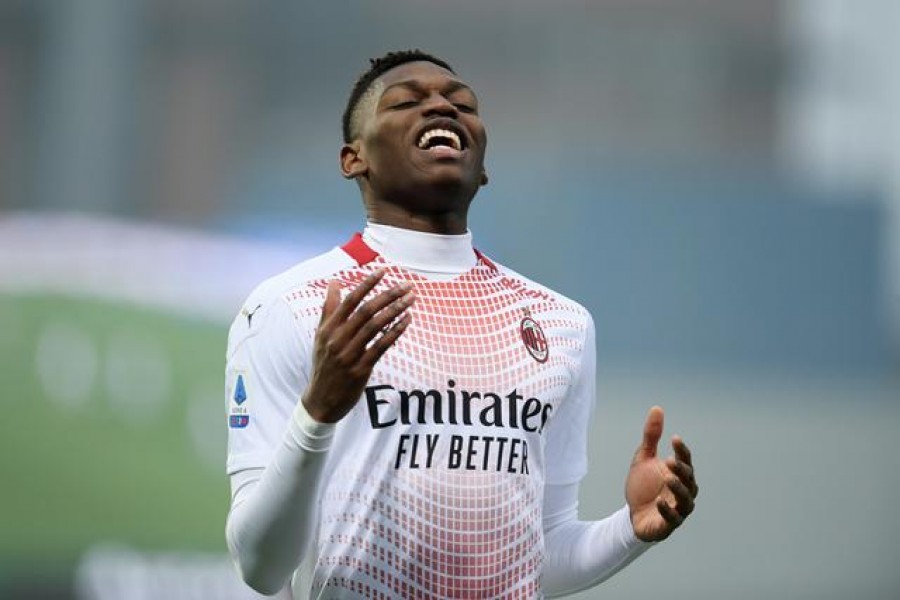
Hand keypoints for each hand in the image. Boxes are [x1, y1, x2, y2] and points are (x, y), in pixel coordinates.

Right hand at [302, 269, 414, 422]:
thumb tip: (335, 282)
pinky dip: (395, 331)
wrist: (321, 400)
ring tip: (411, 299)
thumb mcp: (321, 336)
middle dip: (388, 295)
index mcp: (328, 329)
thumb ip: (329, 308)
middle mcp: (337, 339)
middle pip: (366, 311)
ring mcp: (349, 354)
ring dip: (395, 310)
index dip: (367, 284)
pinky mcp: (360, 369)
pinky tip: (407, 320)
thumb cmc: (324, 364)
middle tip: (407, 285)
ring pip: (375, 326)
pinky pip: (381, 346)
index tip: (383, 270)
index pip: (349, 300)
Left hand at [625, 406, 697, 541]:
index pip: (686, 460)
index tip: (674, 438)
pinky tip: (659, 501)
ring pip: (686, 500)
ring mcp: (678, 509)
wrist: (631, 515)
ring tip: (667, 478)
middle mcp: (683, 491)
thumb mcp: (643, 458)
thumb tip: (657, 408)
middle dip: (682, 470)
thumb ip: (651, 437)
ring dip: (678, 489)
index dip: (682, 450)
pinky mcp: (668, 525)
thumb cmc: (643, 486)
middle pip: (689, 480)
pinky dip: (667, 511)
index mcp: (679, 475)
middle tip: (670, 460)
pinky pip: (673, 519)